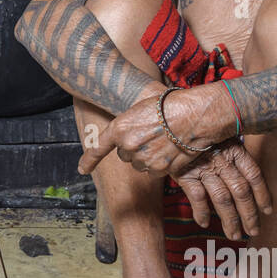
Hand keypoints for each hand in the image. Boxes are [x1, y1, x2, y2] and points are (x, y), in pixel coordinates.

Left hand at [78, 86, 225, 179]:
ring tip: (164, 141)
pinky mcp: (160, 169)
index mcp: (120, 127)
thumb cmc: (170, 106)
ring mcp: (143, 159)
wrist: (194, 115)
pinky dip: (161, 165)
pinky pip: (155, 172)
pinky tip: (171, 150)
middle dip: (135, 149)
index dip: (89, 160)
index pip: (98, 148)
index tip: (82, 170)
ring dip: (148, 157)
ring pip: (140, 165)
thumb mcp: (141, 109)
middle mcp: (128, 145)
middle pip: (125, 155)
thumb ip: (129, 127)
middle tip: (151, 135)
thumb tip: (126, 141)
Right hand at [171, 140, 272, 238]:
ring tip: (234, 235)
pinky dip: (201, 212)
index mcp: (234, 149)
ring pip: (222, 198)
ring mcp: (203, 168)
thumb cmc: (200, 133)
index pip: (254, 175)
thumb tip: (249, 172)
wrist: (170, 126)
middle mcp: (221, 160)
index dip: (263, 194)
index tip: (268, 211)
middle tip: (253, 231)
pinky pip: (197, 197)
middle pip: (241, 191)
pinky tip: (204, 223)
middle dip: (249, 214)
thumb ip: (234, 151)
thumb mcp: (222, 136)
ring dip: (230, 220)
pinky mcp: (185, 173)